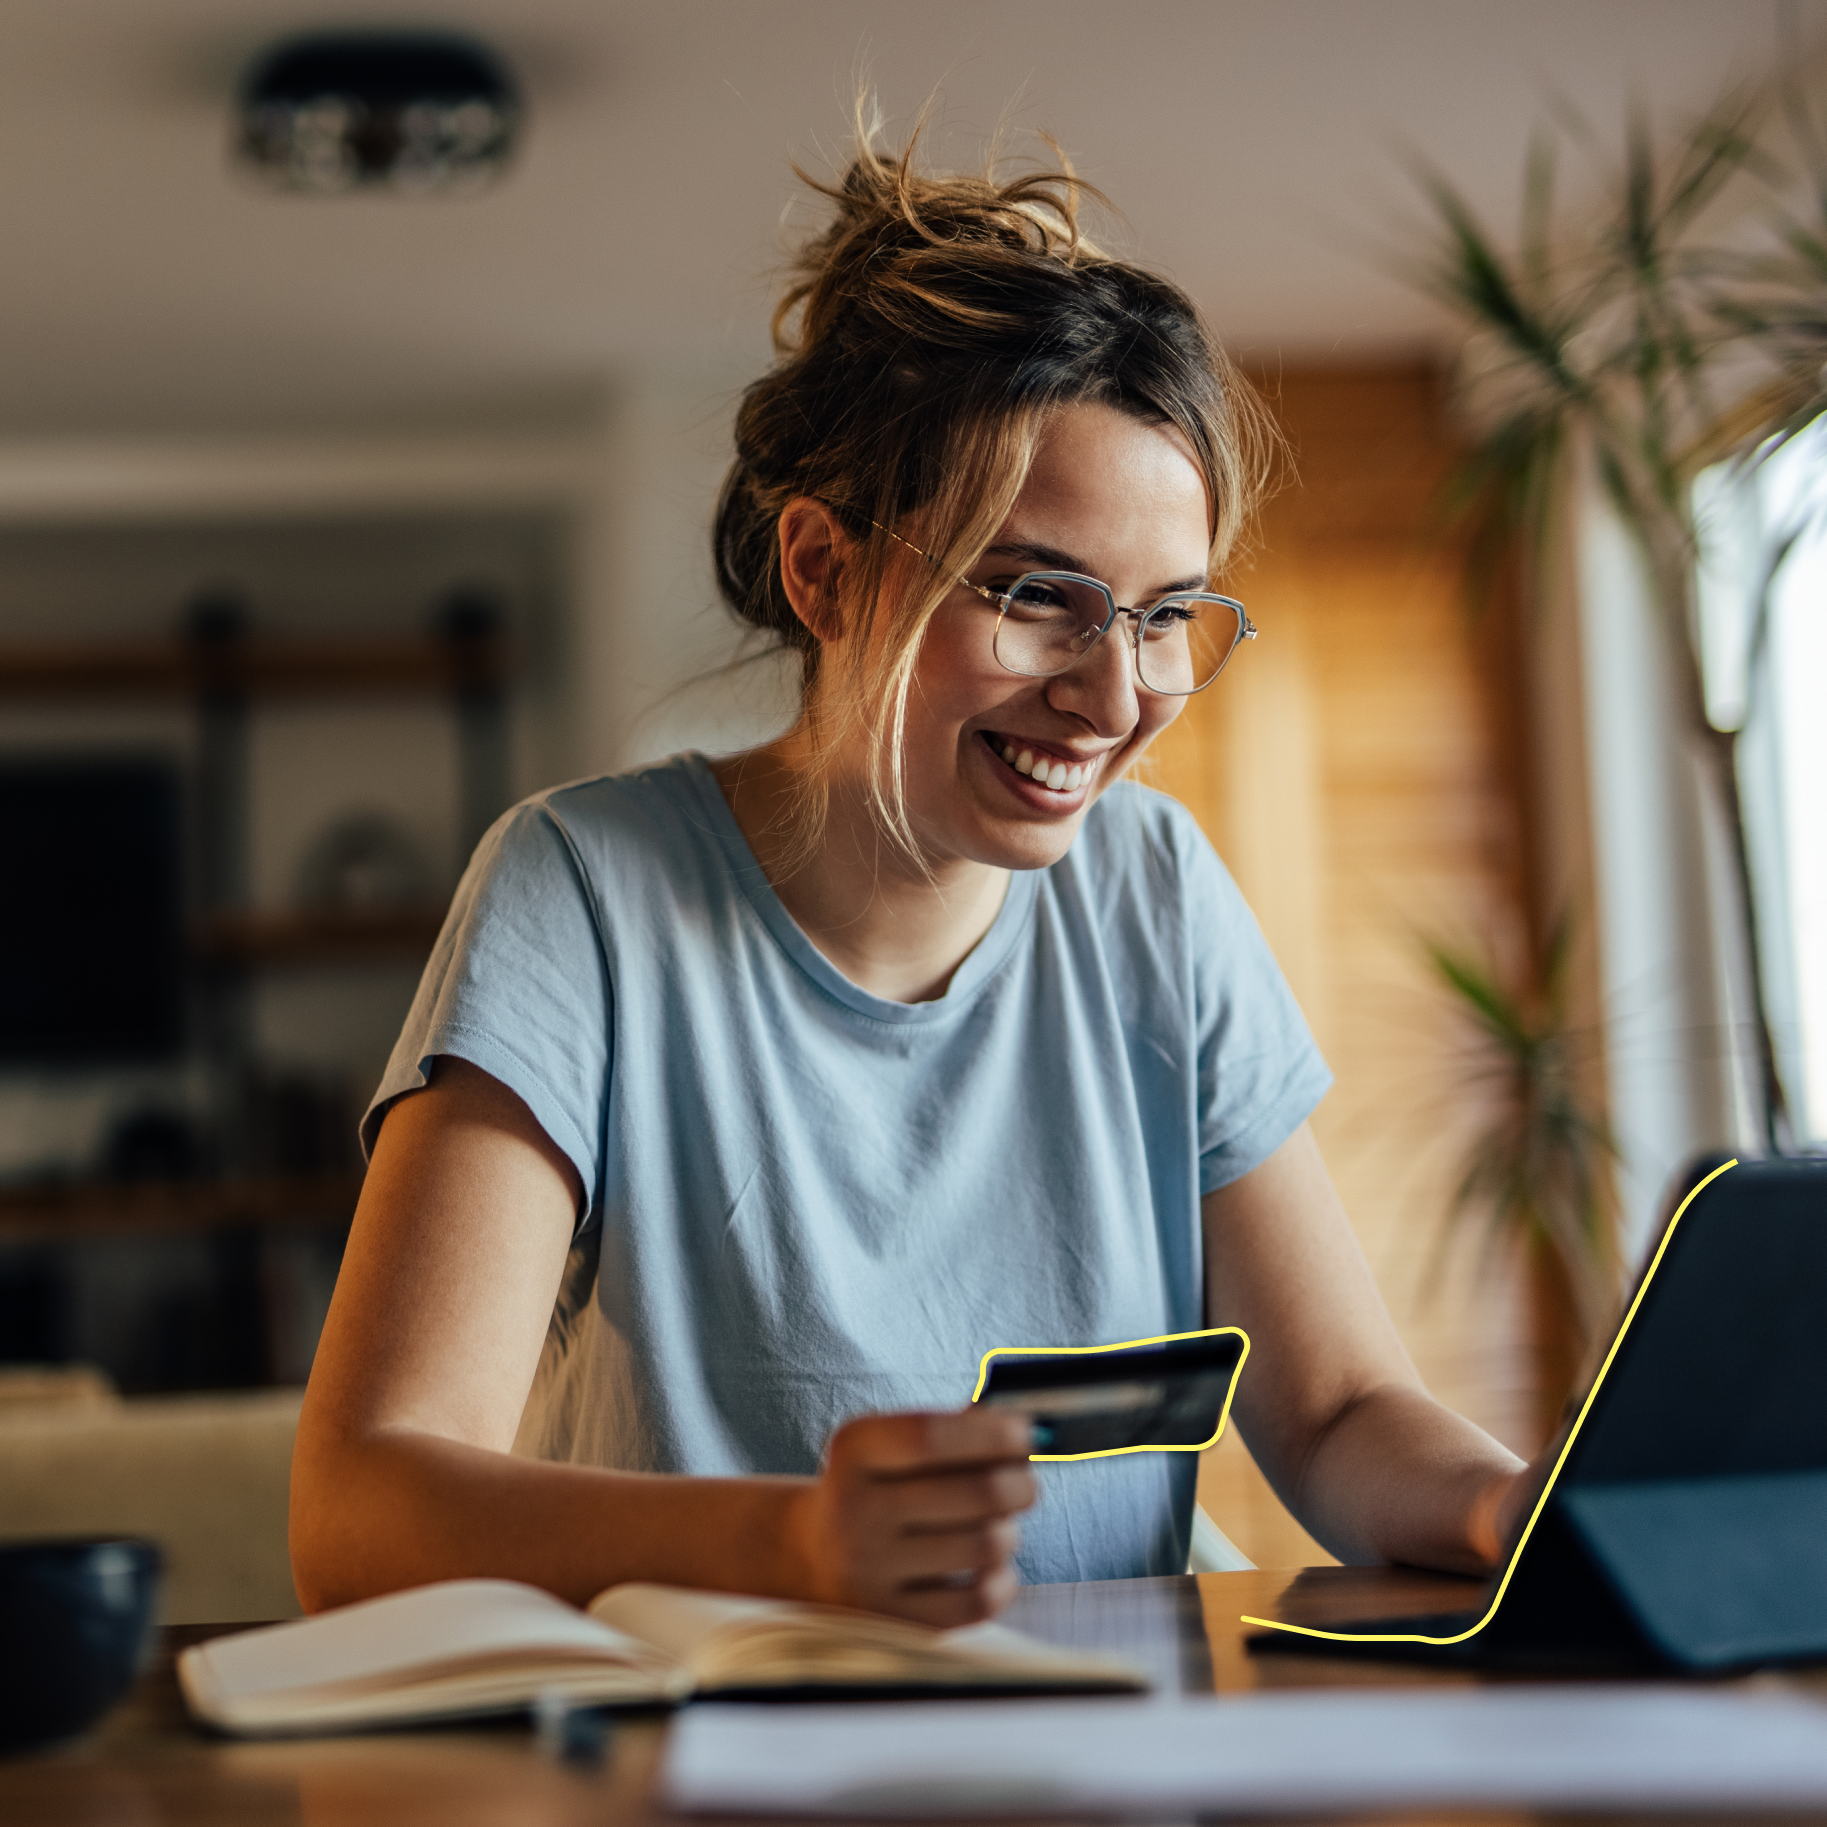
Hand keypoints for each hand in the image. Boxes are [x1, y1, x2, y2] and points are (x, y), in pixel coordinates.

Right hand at [783, 1409, 1037, 1626]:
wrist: (814, 1554)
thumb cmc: (878, 1486)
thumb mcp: (891, 1444)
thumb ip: (953, 1429)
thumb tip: (1025, 1431)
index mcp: (855, 1450)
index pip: (931, 1436)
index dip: (991, 1432)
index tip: (1025, 1432)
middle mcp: (856, 1508)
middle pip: (977, 1493)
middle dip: (1020, 1484)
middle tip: (1024, 1483)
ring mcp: (870, 1569)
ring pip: (986, 1545)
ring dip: (1009, 1531)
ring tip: (996, 1525)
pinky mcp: (892, 1618)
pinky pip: (977, 1602)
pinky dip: (1002, 1582)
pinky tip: (991, 1567)